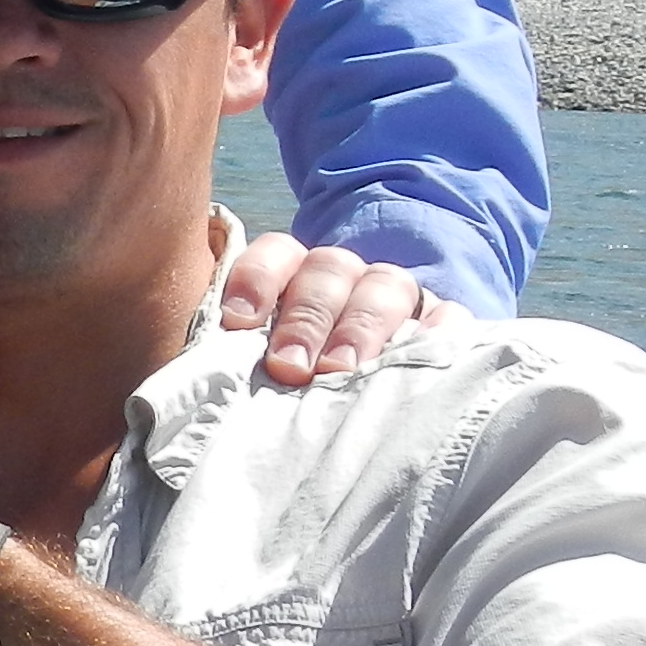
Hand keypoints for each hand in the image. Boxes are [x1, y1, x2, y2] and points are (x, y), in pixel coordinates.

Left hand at [220, 235, 463, 385]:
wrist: (373, 391)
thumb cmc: (295, 383)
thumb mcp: (260, 366)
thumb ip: (233, 365)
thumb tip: (197, 390)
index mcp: (294, 275)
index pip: (276, 253)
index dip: (255, 280)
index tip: (236, 324)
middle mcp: (345, 277)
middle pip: (328, 271)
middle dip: (305, 318)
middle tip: (289, 368)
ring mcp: (396, 298)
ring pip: (383, 287)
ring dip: (359, 327)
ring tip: (342, 373)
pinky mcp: (442, 325)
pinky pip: (447, 316)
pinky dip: (435, 332)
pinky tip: (418, 356)